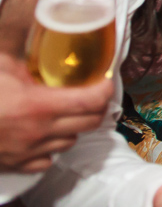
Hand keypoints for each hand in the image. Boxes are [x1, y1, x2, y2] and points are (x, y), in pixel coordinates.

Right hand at [0, 54, 112, 172]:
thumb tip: (42, 41)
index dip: (104, 89)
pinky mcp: (15, 165)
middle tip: (91, 93)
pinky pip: (47, 160)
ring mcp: (27, 152)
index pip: (90, 101)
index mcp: (36, 106)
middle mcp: (37, 132)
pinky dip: (50, 147)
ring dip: (73, 127)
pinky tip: (41, 133)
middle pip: (90, 123)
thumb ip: (22, 60)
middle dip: (96, 107)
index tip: (105, 79)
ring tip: (63, 111)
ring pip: (70, 142)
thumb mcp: (1, 68)